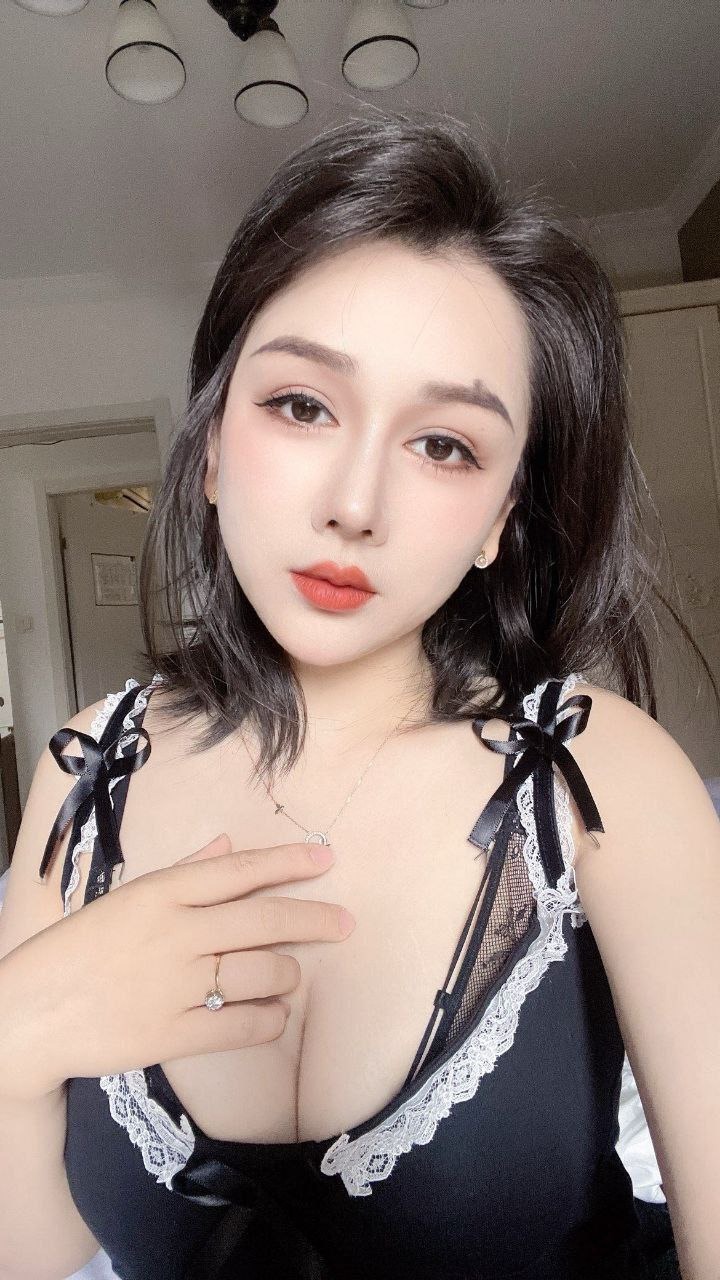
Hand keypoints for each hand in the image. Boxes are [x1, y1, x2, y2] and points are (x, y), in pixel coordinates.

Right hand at [0, 835, 354, 1100]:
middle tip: (345, 923)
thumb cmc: (78, 949)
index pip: (239, 870)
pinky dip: (269, 1021)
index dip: (288, 863)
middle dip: (315, 919)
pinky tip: (275, 1016)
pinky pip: (241, 1027)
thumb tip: (228, 844)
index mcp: (161, 893)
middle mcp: (175, 933)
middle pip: (264, 920)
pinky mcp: (171, 1035)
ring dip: (288, 975)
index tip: (326, 859)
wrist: (28, 1013)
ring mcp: (175, 985)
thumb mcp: (127, 897)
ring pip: (261, 973)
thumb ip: (183, 871)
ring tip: (291, 977)